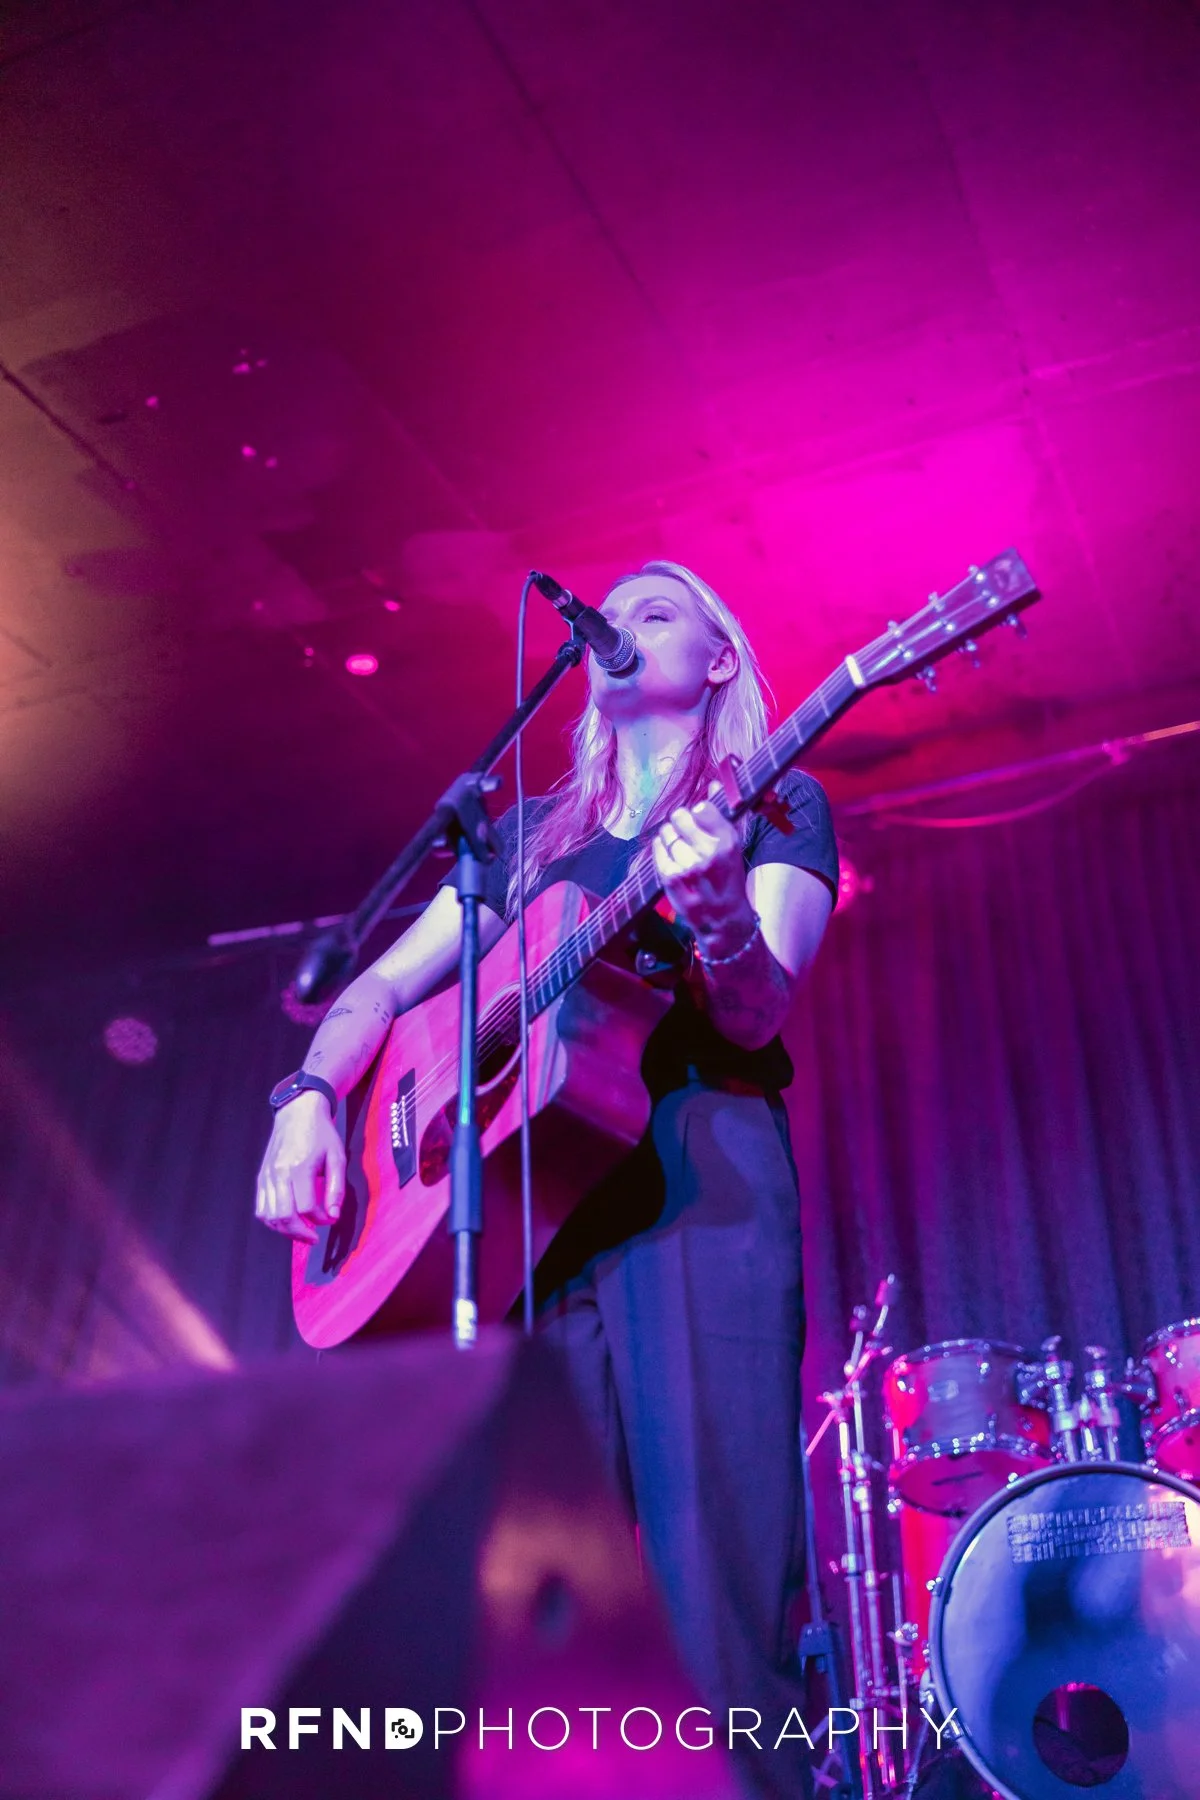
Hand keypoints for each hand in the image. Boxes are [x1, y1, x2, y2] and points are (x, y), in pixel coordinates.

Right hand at [254, 1091, 345, 1244]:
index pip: (307, 1207)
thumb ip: (336, 1188)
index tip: (331, 1218)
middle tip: (314, 1238)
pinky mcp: (261, 1178)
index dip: (320, 1219)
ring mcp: (267, 1176)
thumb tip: (333, 1216)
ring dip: (286, 1231)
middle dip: (301, 1233)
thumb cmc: (321, 1134)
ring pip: (270, 1216)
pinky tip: (288, 1222)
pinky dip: (273, 1221)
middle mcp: (279, 1174)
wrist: (297, 1112)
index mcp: (299, 1167)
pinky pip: (261, 1208)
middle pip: (284, 1217)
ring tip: (302, 1233)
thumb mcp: (337, 1157)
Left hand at [652, 797, 754, 952]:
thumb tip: (711, 783)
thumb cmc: (728, 878)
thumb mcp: (734, 847)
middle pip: (680, 816)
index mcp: (728, 842)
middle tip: (685, 833)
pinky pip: (657, 850)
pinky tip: (671, 856)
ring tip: (680, 848)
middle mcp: (709, 853)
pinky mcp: (671, 878)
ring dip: (670, 836)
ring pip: (666, 833)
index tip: (700, 820)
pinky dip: (661, 849)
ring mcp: (688, 867)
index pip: (702, 808)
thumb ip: (721, 815)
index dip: (698, 813)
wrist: (723, 918)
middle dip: (680, 821)